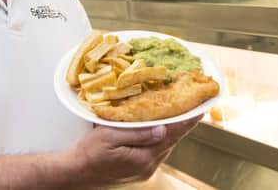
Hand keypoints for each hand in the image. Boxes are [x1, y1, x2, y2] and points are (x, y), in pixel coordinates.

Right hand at [69, 114, 201, 187]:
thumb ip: (137, 133)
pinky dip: (161, 138)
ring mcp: (146, 169)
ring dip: (173, 130)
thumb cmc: (90, 152)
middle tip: (192, 105)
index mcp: (144, 157)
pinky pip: (157, 150)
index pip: (171, 135)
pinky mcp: (141, 169)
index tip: (200, 109)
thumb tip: (162, 129)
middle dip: (182, 123)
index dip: (187, 121)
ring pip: (165, 145)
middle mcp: (149, 165)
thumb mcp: (109, 137)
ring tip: (180, 113)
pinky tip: (161, 128)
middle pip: (172, 140)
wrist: (78, 172)